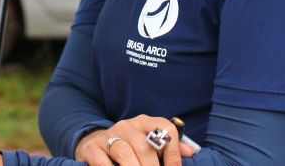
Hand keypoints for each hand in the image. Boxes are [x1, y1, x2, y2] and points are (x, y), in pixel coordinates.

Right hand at [75, 115, 194, 165]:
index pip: (166, 128)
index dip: (175, 151)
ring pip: (125, 153)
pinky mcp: (92, 148)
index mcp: (145, 123)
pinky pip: (103, 163)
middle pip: (145, 147)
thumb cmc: (129, 148)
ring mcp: (108, 136)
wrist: (94, 144)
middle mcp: (127, 126)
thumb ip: (169, 148)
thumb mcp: (148, 144)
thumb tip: (192, 153)